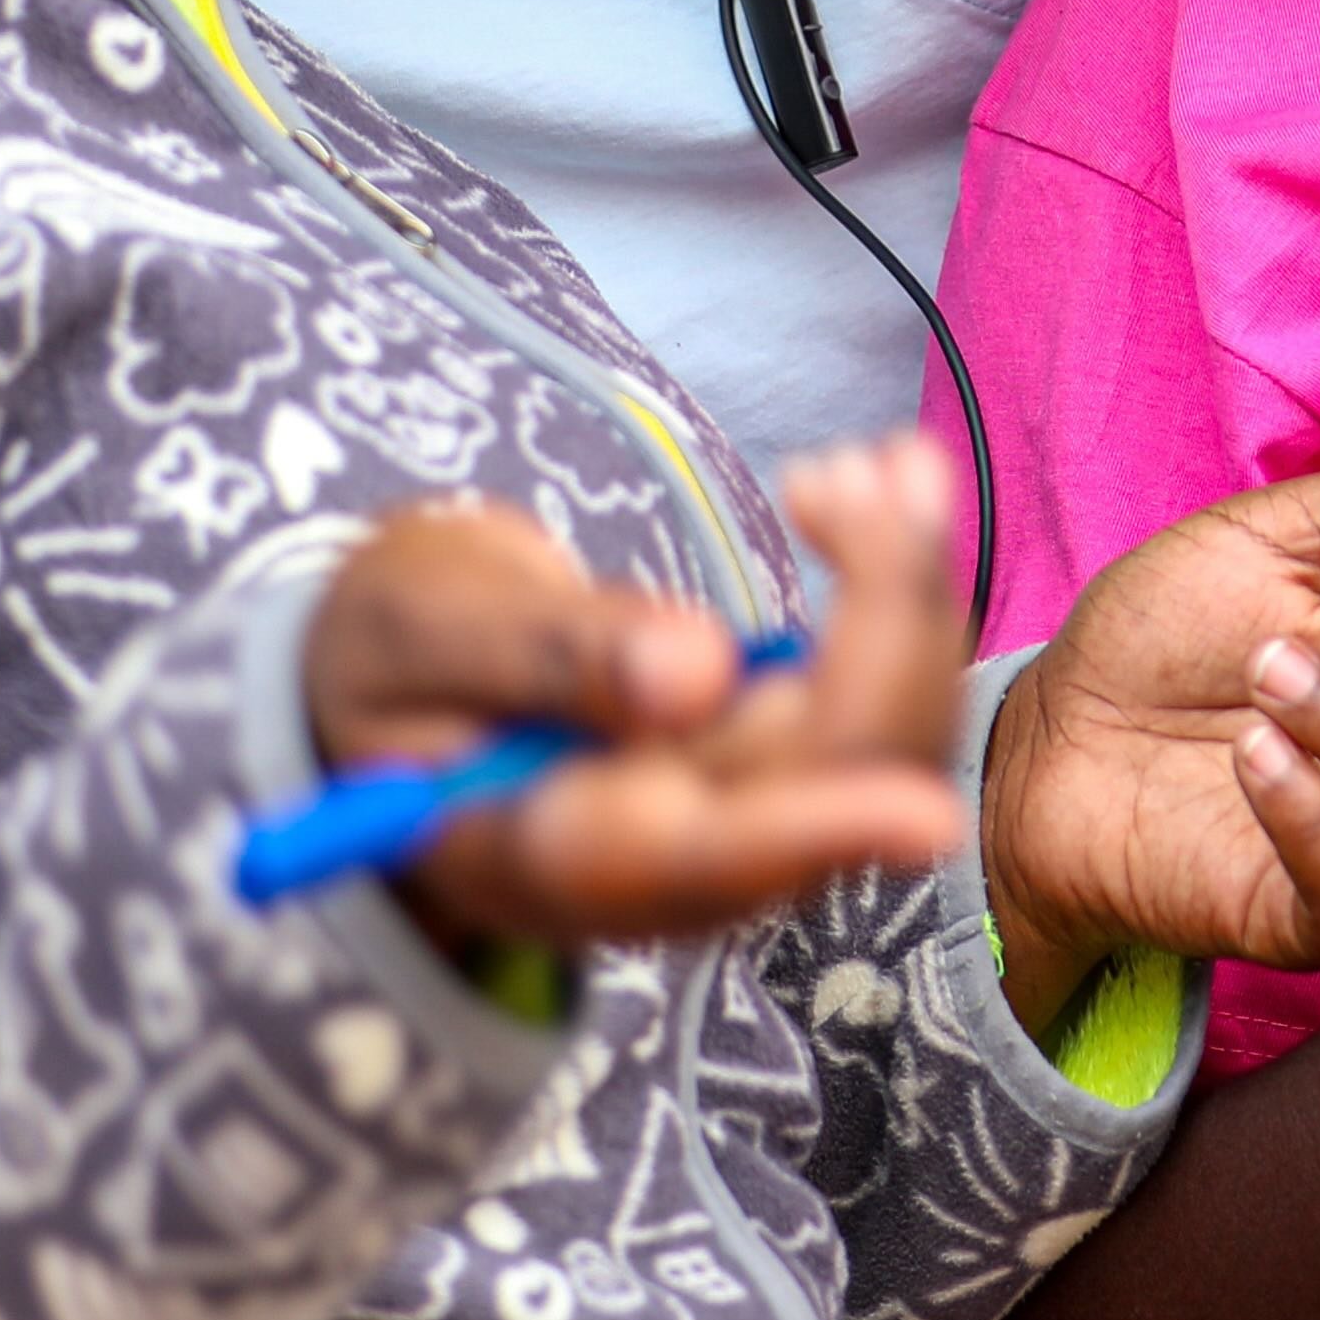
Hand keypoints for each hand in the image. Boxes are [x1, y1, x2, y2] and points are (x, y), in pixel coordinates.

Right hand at [304, 433, 977, 957]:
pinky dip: (902, 584)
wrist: (407, 675)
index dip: (818, 833)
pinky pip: (883, 693)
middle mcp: (672, 859)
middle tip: (850, 466)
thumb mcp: (424, 631)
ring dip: (909, 586)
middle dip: (887, 614)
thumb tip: (699, 674)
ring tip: (874, 460)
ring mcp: (740, 819)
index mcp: (555, 851)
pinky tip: (885, 481)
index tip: (924, 814)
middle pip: (833, 775)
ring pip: (887, 731)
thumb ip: (547, 657)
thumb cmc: (394, 653)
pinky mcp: (782, 766)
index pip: (706, 857)